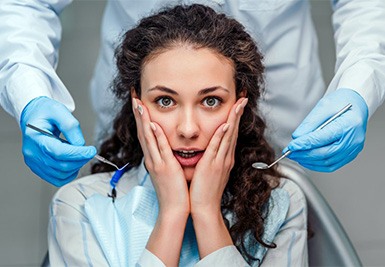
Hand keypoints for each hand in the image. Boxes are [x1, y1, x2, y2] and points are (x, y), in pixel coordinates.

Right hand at [20, 97, 96, 185]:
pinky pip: (56, 179)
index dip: (78, 154)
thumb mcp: (59, 110)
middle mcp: (32, 153)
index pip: (59, 152)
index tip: (92, 150)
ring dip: (76, 166)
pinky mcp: (38, 168)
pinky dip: (69, 174)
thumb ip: (71, 127)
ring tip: (79, 154)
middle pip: (61, 165)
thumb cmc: (45, 112)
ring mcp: (34, 162)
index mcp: (35, 137)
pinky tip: (73, 163)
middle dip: (80, 159)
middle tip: (89, 151)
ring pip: (60, 174)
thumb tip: (80, 145)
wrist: (34, 115)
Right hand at [132, 98, 188, 214]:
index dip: (141, 117)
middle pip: (142, 132)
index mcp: (153, 159)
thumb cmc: (174, 191)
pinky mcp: (165, 168)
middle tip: (134, 96)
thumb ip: (165, 158)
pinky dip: (156, 136)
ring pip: (148, 137)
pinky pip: (160, 149)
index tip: (138, 102)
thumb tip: (166, 147)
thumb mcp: (167, 171)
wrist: (174, 209)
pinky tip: (153, 124)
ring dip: (143, 120)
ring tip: (138, 103)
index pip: (145, 134)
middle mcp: (152, 159)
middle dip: (138, 113)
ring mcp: (157, 163)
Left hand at [189, 98, 247, 214]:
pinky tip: (226, 125)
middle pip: (234, 131)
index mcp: (225, 158)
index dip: (235, 118)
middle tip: (243, 98)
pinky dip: (222, 136)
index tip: (238, 105)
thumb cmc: (205, 190)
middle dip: (238, 113)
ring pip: (228, 136)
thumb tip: (212, 150)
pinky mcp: (212, 166)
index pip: (231, 134)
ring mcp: (220, 161)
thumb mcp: (212, 172)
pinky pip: (217, 148)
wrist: (205, 207)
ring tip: (239, 104)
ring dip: (233, 119)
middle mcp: (226, 158)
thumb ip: (213, 159)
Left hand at [285, 89, 368, 171]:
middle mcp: (353, 140)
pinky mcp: (350, 154)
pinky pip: (332, 165)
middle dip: (304, 154)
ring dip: (309, 161)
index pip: (322, 138)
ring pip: (327, 162)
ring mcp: (353, 149)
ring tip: (296, 156)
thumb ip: (310, 123)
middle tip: (290, 152)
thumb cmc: (341, 102)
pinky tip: (306, 160)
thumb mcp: (323, 106)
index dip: (304, 144)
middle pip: (325, 153)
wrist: (356, 104)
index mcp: (348, 125)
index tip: (291, 146)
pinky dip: (317, 164)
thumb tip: (297, 137)